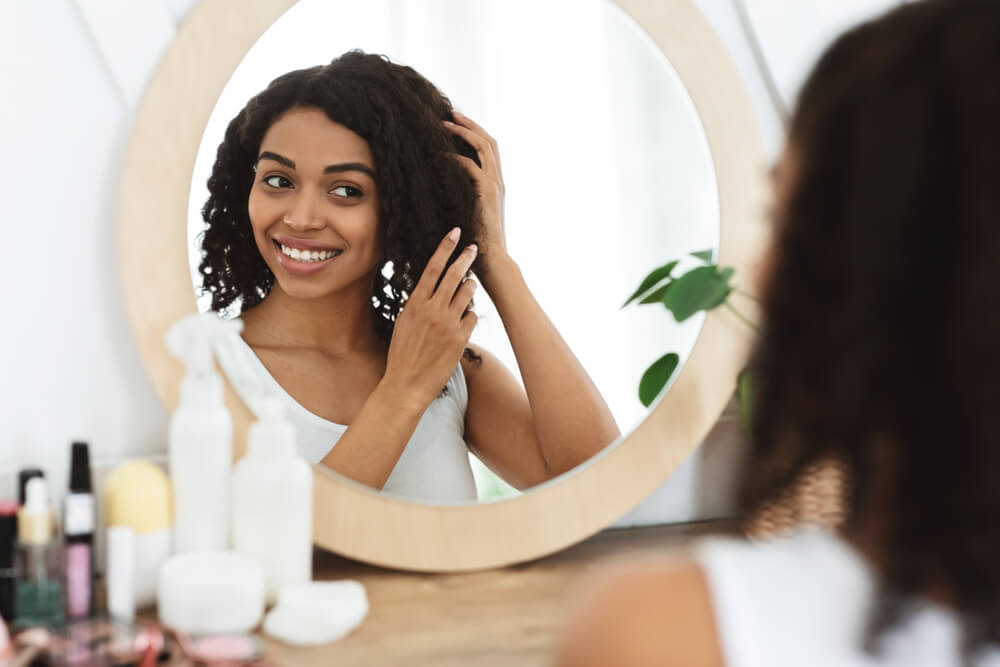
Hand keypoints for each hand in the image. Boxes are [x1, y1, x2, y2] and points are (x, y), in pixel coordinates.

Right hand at [380, 228, 478, 408]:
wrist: (407, 385)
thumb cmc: (402, 355)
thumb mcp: (403, 324)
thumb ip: (417, 305)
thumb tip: (428, 289)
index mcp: (415, 304)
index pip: (432, 268)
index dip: (445, 249)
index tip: (454, 234)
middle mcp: (432, 310)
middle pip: (454, 275)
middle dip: (466, 258)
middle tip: (474, 247)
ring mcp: (448, 324)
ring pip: (467, 293)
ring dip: (470, 286)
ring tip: (470, 284)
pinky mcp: (460, 338)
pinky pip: (471, 317)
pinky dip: (469, 315)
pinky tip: (463, 321)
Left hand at [444, 111, 506, 278]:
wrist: (493, 260)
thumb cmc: (478, 242)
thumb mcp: (471, 213)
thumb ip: (464, 197)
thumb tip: (444, 187)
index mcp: (497, 184)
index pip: (489, 149)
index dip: (475, 132)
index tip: (457, 122)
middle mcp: (498, 181)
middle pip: (489, 141)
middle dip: (469, 124)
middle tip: (450, 113)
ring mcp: (495, 186)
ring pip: (483, 147)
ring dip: (463, 132)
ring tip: (444, 123)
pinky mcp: (486, 194)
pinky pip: (470, 167)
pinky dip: (455, 157)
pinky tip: (440, 154)